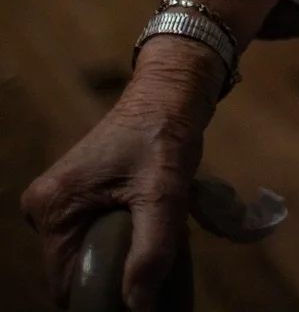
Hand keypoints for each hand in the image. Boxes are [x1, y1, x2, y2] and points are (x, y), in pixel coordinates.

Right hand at [20, 44, 219, 310]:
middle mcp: (45, 207)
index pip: (65, 283)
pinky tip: (153, 231)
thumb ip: (151, 251)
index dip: (100, 297)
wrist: (171, 91)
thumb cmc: (164, 133)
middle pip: (76, 269)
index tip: (141, 298)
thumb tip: (138, 307)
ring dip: (123, 257)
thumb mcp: (163, 193)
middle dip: (116, 274)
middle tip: (158, 265)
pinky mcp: (78, 197)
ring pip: (88, 254)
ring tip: (160, 243)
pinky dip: (124, 240)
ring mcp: (61, 201)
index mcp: (51, 207)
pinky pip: (95, 236)